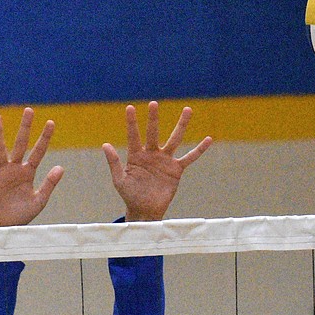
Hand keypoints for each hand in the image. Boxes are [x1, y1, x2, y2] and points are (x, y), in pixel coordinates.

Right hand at [0, 108, 63, 227]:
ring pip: (0, 149)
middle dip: (25, 128)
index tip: (51, 122)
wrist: (5, 227)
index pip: (39, 152)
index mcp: (29, 173)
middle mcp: (15, 169)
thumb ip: (49, 184)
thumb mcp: (39, 201)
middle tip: (29, 110)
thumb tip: (61, 167)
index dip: (45, 138)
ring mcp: (1, 173)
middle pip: (21, 144)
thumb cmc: (23, 215)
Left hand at [103, 101, 211, 221]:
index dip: (132, 123)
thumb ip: (114, 162)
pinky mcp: (176, 170)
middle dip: (154, 119)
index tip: (130, 108)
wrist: (145, 210)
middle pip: (154, 132)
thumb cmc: (130, 195)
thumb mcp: (119, 180)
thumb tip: (105, 144)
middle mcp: (151, 154)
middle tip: (154, 103)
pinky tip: (208, 140)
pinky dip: (199, 150)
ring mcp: (165, 160)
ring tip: (188, 109)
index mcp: (136, 156)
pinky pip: (189, 158)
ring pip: (175, 139)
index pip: (133, 136)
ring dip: (181, 125)